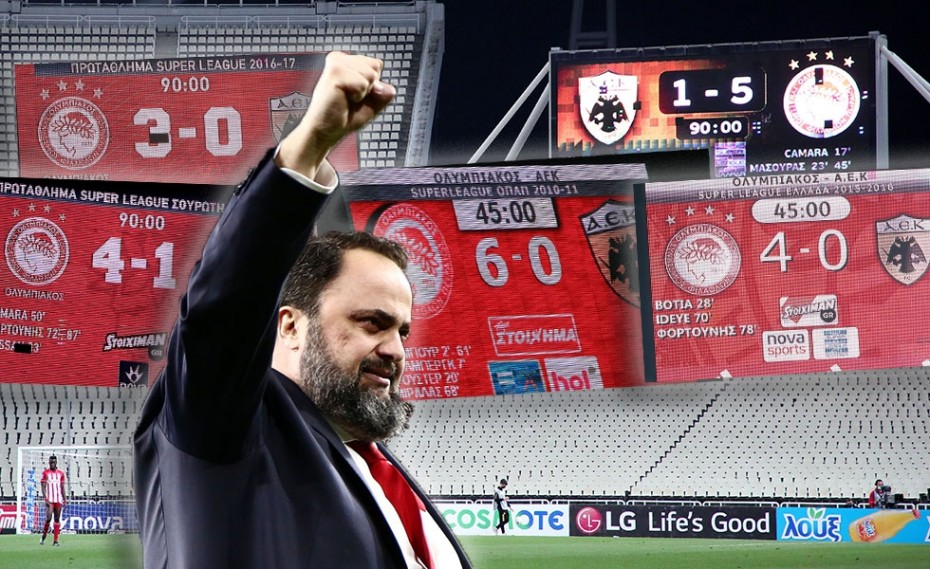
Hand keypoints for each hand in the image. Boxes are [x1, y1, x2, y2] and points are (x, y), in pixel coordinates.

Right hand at [277, 51, 394, 182]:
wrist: (325, 131)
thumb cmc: (343, 117)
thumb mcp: (371, 104)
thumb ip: (383, 94)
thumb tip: (390, 89)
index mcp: (346, 62)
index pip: (376, 64)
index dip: (372, 84)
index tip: (355, 94)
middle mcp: (340, 59)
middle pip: (376, 66)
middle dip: (369, 87)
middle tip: (350, 98)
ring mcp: (337, 64)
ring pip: (371, 74)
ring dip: (363, 92)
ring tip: (346, 99)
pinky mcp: (335, 73)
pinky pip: (363, 83)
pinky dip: (357, 96)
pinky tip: (342, 99)